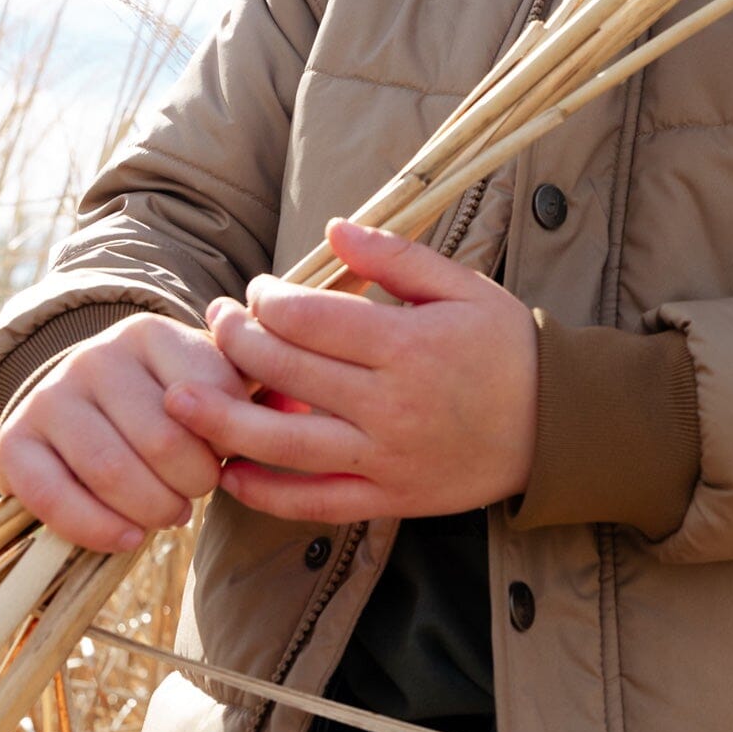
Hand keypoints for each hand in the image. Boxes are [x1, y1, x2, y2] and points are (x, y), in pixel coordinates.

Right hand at [0, 314, 244, 553]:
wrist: (81, 403)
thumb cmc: (165, 398)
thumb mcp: (211, 377)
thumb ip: (259, 386)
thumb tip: (301, 403)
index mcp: (152, 333)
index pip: (210, 394)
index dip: (227, 441)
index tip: (227, 454)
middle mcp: (95, 356)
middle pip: (163, 441)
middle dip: (194, 483)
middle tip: (197, 491)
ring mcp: (50, 397)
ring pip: (113, 472)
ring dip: (153, 509)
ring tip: (170, 513)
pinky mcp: (13, 442)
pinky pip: (54, 498)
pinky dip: (98, 529)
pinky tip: (128, 537)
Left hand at [167, 217, 538, 522]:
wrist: (555, 426)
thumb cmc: (506, 347)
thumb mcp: (463, 287)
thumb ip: (397, 256)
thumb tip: (333, 229)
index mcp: (407, 345)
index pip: (310, 319)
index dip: (268, 301)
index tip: (257, 291)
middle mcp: (391, 404)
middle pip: (287, 372)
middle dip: (237, 343)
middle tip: (215, 322)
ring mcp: (386, 458)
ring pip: (285, 443)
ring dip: (223, 421)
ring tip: (177, 401)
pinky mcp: (389, 499)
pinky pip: (314, 502)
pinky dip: (265, 494)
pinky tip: (229, 473)